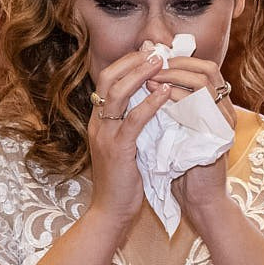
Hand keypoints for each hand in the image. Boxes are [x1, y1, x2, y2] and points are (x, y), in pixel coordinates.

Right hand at [85, 48, 170, 227]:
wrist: (111, 212)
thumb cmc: (124, 181)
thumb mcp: (126, 146)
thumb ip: (133, 124)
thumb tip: (153, 102)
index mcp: (99, 121)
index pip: (107, 81)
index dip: (127, 63)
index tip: (148, 53)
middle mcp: (98, 124)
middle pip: (108, 79)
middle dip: (132, 61)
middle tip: (156, 51)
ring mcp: (105, 135)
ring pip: (117, 93)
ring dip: (140, 74)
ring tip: (161, 63)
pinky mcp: (118, 149)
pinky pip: (134, 120)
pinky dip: (150, 103)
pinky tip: (165, 94)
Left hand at [149, 54, 237, 218]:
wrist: (198, 198)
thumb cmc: (183, 166)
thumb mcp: (175, 129)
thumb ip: (170, 105)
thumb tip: (148, 78)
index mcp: (216, 106)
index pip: (204, 68)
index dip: (178, 60)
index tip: (152, 62)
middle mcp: (225, 109)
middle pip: (207, 69)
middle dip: (176, 64)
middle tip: (150, 66)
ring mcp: (225, 121)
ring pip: (205, 82)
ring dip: (174, 77)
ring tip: (150, 80)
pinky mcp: (219, 134)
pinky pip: (201, 105)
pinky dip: (178, 98)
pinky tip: (159, 98)